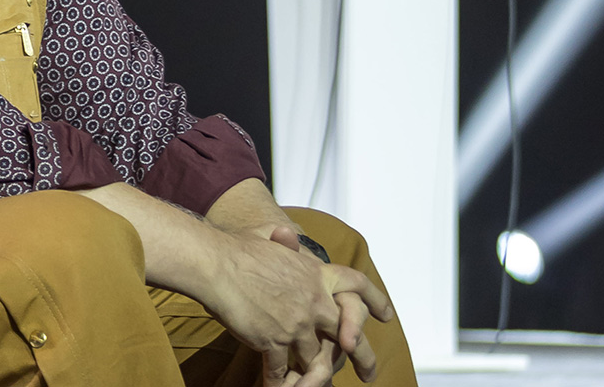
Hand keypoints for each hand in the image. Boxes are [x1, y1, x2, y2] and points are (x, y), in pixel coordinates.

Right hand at [201, 225, 389, 385]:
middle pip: (348, 335)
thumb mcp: (268, 237)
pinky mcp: (274, 342)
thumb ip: (282, 239)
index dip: (374, 300)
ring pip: (316, 360)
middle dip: (363, 357)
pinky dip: (279, 382)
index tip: (386, 315)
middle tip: (369, 374)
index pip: (356, 285)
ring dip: (313, 376)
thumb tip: (284, 231)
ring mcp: (296, 325)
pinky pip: (281, 370)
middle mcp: (313, 302)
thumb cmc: (237, 248)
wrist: (217, 265)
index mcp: (316, 275)